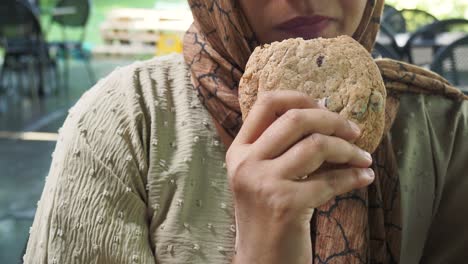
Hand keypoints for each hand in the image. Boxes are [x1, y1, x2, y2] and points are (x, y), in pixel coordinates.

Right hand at [227, 90, 373, 263]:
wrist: (262, 260)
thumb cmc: (268, 216)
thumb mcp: (263, 176)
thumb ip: (282, 148)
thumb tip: (325, 116)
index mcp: (239, 151)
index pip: (267, 104)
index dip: (300, 97)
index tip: (325, 107)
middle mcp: (246, 162)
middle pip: (295, 119)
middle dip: (332, 120)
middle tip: (354, 131)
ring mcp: (263, 182)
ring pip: (316, 145)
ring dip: (349, 150)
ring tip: (363, 158)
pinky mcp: (285, 204)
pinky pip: (329, 180)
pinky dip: (353, 176)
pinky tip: (364, 177)